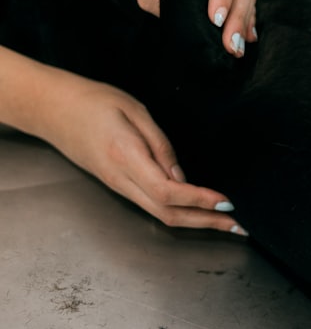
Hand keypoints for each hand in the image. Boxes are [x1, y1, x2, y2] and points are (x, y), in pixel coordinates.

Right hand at [41, 75, 247, 232]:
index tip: (227, 201)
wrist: (53, 109)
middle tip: (240, 226)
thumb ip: (161, 146)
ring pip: (161, 214)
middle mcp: (121, 180)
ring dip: (196, 221)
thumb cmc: (93, 102)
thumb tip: (183, 179)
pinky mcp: (118, 186)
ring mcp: (118, 187)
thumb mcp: (135, 111)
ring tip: (226, 222)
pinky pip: (152, 206)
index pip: (168, 192)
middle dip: (207, 223)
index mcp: (126, 158)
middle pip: (168, 214)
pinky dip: (180, 212)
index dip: (200, 201)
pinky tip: (198, 210)